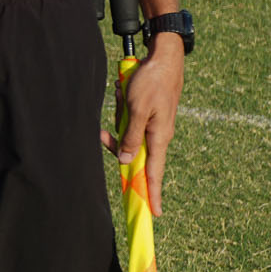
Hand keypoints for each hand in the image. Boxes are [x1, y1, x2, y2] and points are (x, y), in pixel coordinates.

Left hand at [101, 36, 184, 215]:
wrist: (164, 57)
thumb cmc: (152, 82)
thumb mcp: (137, 109)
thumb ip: (131, 136)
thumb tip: (126, 160)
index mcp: (159, 137)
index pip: (155, 173)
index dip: (153, 193)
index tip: (154, 213)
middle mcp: (158, 135)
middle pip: (134, 152)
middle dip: (118, 141)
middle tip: (105, 134)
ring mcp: (152, 124)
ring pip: (127, 133)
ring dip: (120, 116)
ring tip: (122, 95)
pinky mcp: (147, 114)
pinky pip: (128, 118)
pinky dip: (122, 106)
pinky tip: (122, 91)